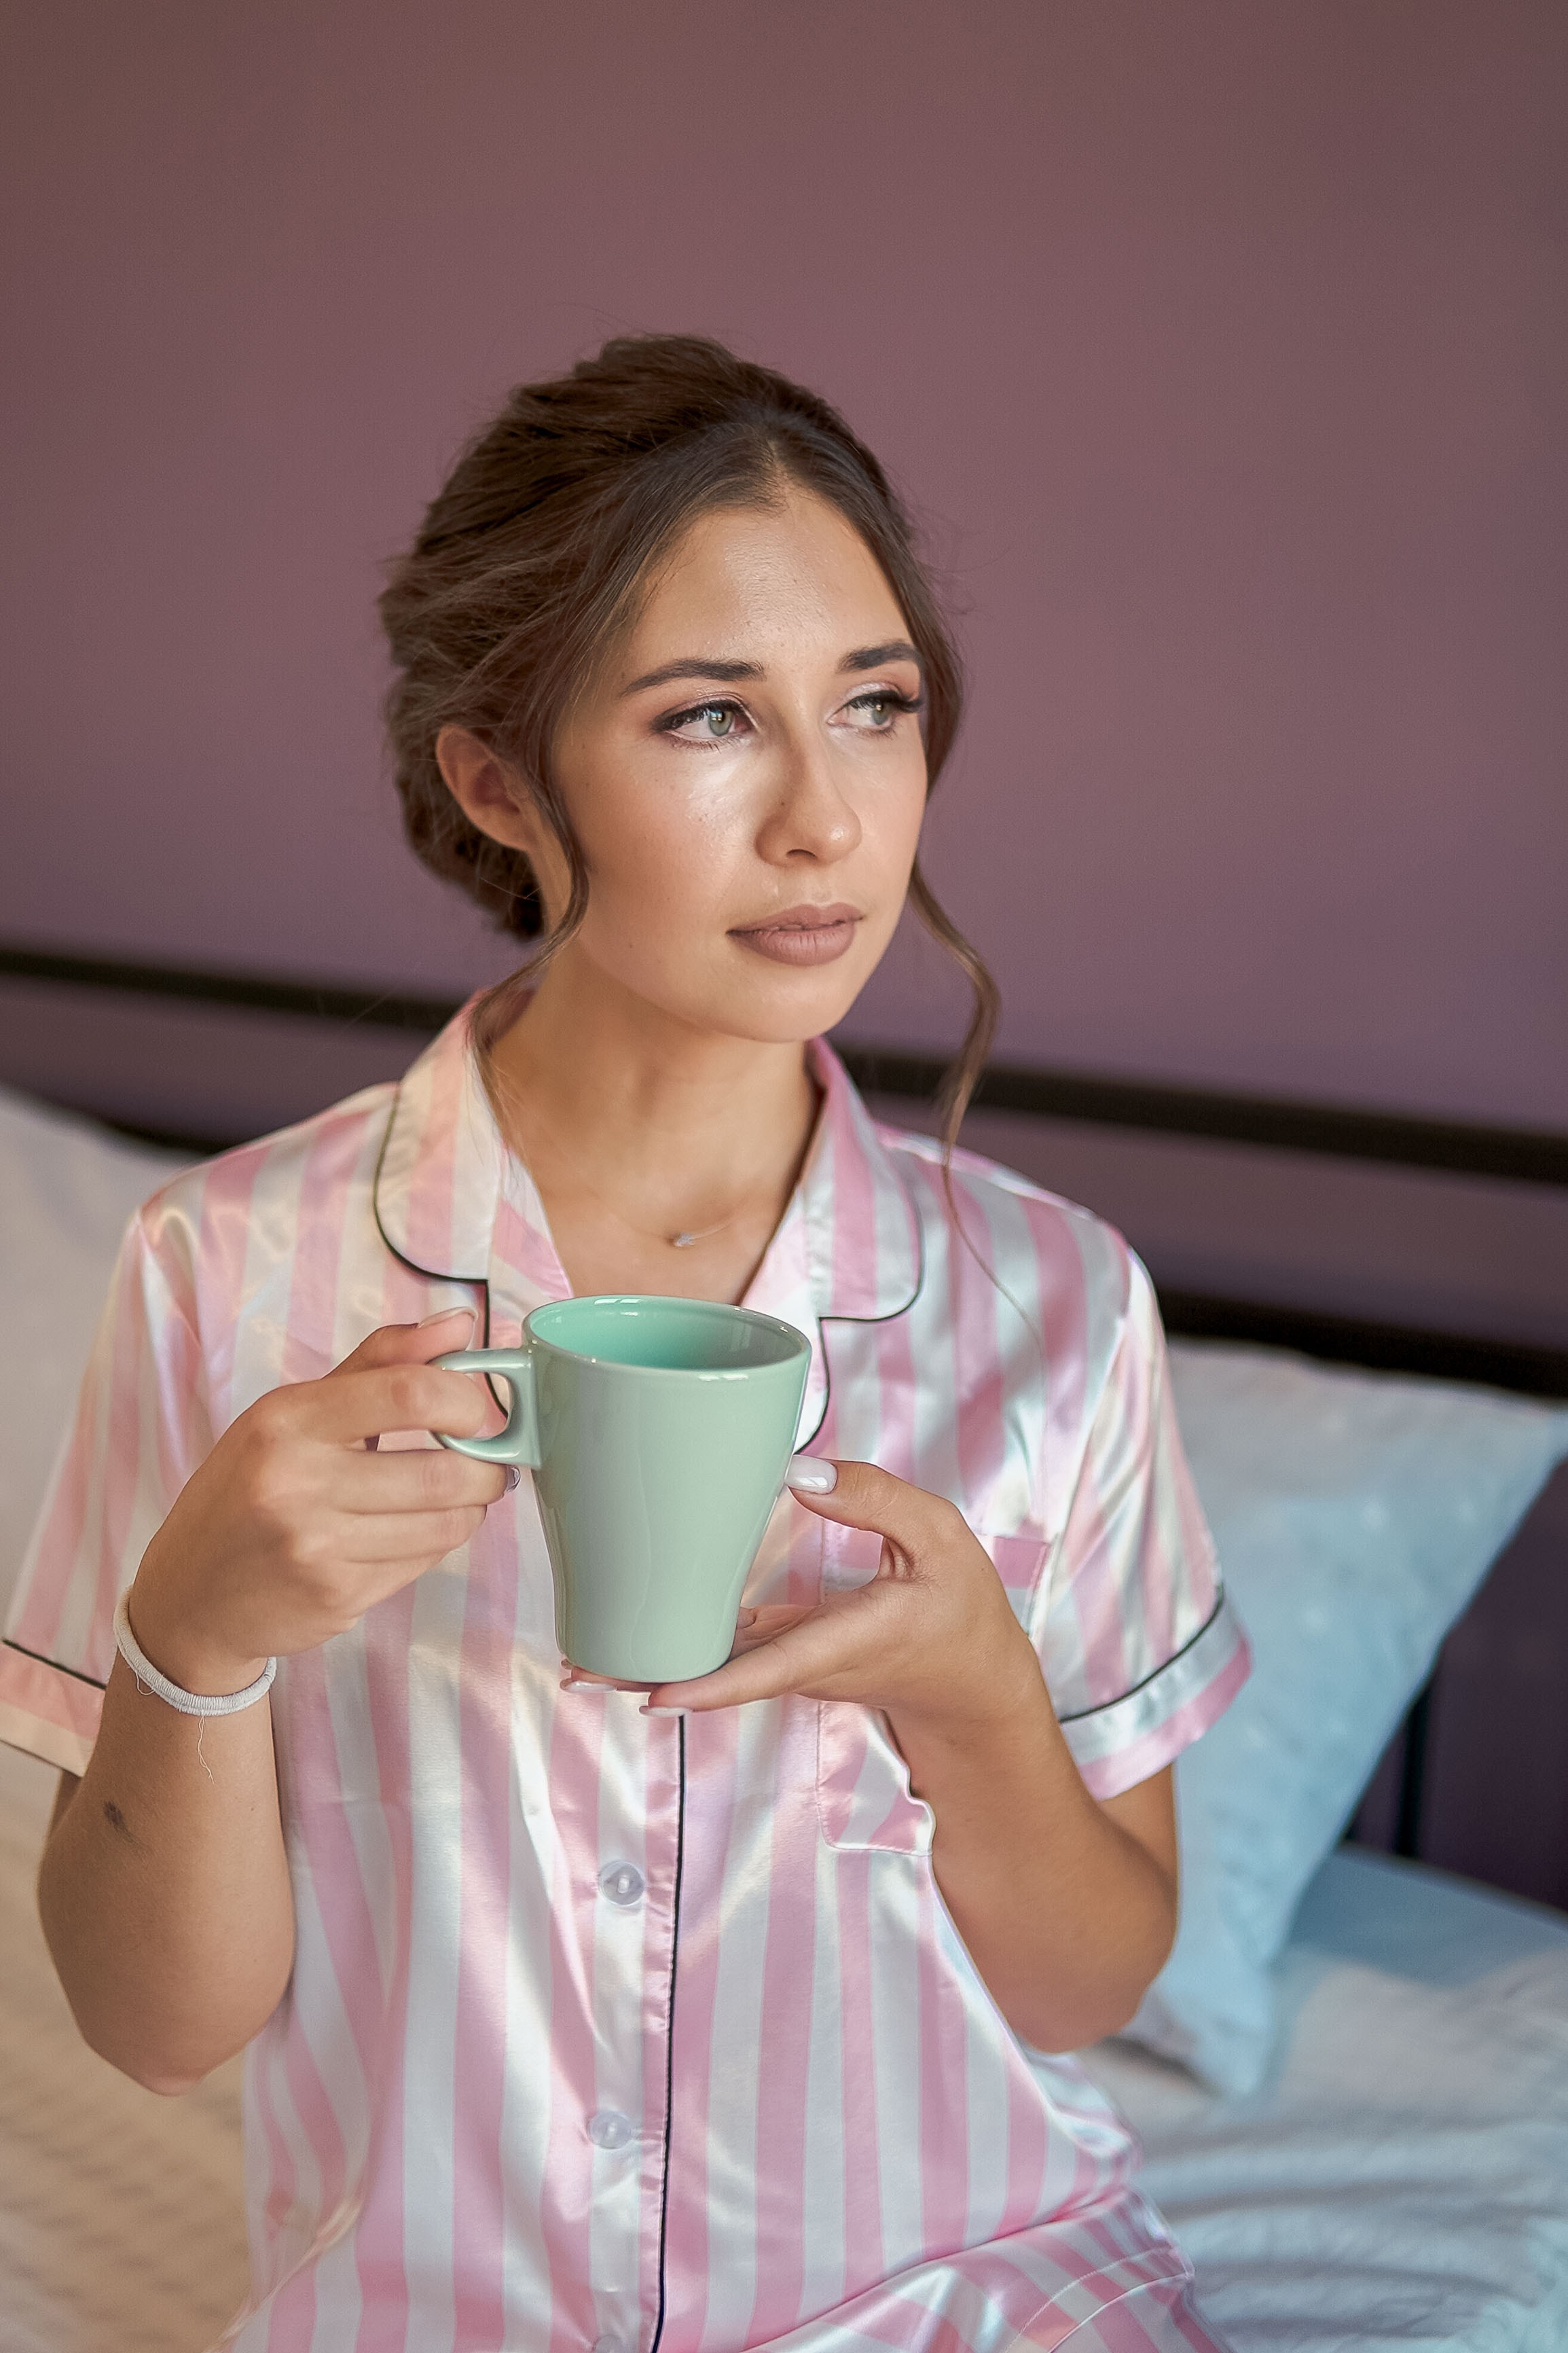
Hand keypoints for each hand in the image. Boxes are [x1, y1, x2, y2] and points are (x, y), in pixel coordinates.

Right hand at [130, 1310, 506, 1693]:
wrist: (190, 1595)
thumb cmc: (245, 1490)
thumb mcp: (290, 1414)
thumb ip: (379, 1364)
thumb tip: (460, 1324)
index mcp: (285, 1421)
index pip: (408, 1393)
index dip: (468, 1400)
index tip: (485, 1409)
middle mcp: (297, 1483)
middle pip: (442, 1470)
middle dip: (489, 1465)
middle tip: (492, 1460)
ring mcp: (317, 1548)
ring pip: (444, 1523)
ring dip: (470, 1507)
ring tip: (459, 1494)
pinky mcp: (337, 1597)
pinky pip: (423, 1562)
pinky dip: (436, 1542)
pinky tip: (414, 1529)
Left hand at [565, 1457, 1044, 1736]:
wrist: (974, 1687)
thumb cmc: (962, 1611)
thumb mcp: (942, 1539)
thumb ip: (877, 1500)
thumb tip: (800, 1473)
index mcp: (850, 1639)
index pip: (772, 1667)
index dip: (711, 1683)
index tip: (656, 1694)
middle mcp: (812, 1663)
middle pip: (720, 1676)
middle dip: (650, 1675)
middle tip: (579, 1668)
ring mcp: (797, 1665)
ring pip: (717, 1670)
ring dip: (652, 1667)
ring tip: (582, 1657)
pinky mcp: (791, 1655)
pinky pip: (731, 1656)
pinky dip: (683, 1649)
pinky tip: (639, 1634)